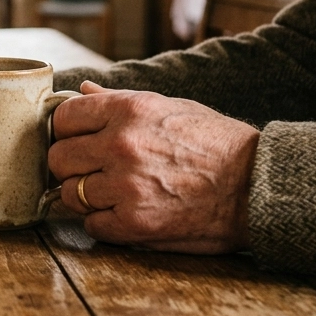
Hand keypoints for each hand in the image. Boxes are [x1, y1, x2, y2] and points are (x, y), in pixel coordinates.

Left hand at [47, 82, 259, 253]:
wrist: (256, 186)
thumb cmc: (216, 143)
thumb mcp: (169, 107)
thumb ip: (119, 101)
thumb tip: (84, 91)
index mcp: (128, 110)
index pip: (64, 117)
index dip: (67, 130)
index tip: (78, 139)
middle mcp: (120, 145)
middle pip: (58, 158)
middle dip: (72, 165)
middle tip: (93, 170)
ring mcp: (125, 186)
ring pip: (70, 194)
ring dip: (86, 196)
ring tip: (113, 193)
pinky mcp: (134, 223)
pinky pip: (92, 224)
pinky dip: (104, 223)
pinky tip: (125, 214)